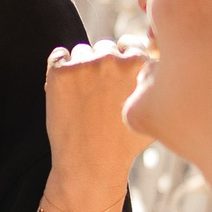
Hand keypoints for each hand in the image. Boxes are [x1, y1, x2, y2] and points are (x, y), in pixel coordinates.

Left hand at [44, 41, 147, 211]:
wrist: (91, 167)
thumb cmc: (124, 143)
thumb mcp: (152, 110)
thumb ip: (153, 81)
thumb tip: (151, 54)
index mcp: (142, 65)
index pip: (131, 44)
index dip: (124, 61)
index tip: (117, 81)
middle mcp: (115, 59)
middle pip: (106, 47)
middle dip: (102, 65)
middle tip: (100, 96)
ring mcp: (86, 64)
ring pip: (82, 53)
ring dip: (81, 69)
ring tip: (85, 102)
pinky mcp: (60, 72)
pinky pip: (58, 56)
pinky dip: (59, 70)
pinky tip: (67, 95)